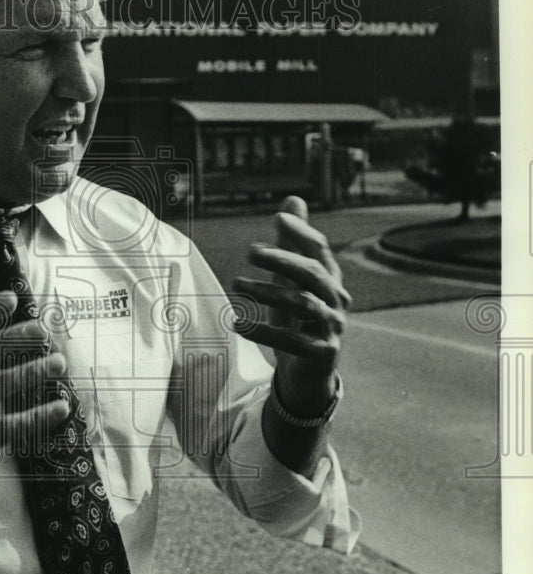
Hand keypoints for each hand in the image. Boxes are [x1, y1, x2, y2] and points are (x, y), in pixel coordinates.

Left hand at [233, 196, 350, 416]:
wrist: (309, 372)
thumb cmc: (299, 320)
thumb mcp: (293, 280)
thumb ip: (292, 244)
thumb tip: (293, 200)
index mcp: (330, 280)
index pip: (319, 250)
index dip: (302, 232)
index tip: (278, 218)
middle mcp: (336, 301)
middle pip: (313, 274)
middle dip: (283, 259)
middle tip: (251, 252)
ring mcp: (332, 328)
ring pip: (303, 304)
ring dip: (268, 292)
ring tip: (237, 284)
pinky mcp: (322, 354)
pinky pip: (293, 341)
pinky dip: (264, 331)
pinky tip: (238, 323)